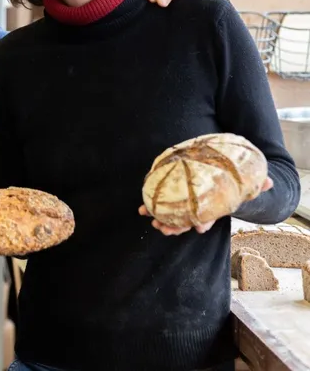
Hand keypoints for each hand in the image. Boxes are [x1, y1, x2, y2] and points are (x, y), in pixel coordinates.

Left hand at [139, 177, 273, 235]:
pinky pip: (161, 206)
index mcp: (211, 209)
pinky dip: (150, 208)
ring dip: (160, 220)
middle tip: (164, 228)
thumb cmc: (230, 186)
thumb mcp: (243, 184)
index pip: (208, 219)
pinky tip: (141, 210)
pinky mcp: (172, 200)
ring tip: (151, 220)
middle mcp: (196, 211)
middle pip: (185, 222)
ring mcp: (184, 208)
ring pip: (171, 218)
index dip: (203, 223)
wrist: (218, 181)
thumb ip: (256, 184)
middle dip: (175, 227)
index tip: (200, 228)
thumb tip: (269, 181)